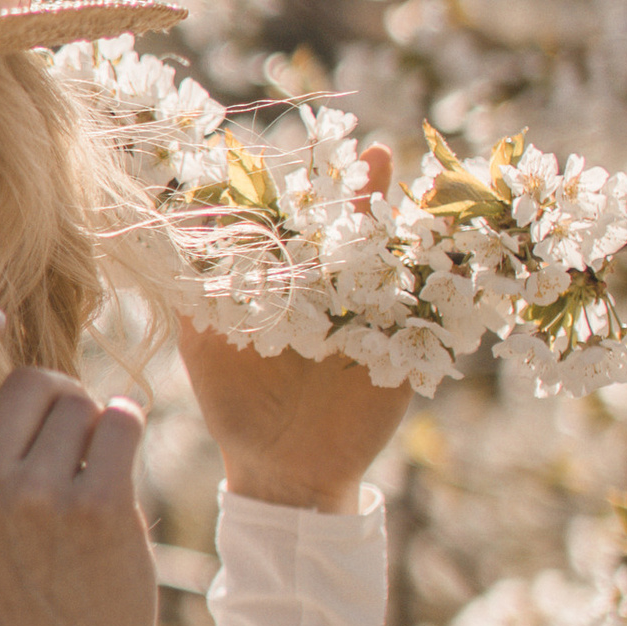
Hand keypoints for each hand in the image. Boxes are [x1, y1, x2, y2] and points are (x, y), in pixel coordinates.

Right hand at [0, 308, 156, 625]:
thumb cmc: (18, 570)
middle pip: (31, 379)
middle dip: (57, 400)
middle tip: (60, 454)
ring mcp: (36, 496)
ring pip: (81, 402)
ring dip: (93, 429)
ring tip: (82, 483)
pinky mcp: (97, 506)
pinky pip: (121, 421)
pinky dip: (127, 432)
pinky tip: (117, 472)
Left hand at [176, 140, 411, 512]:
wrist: (280, 469)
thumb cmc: (236, 404)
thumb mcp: (208, 349)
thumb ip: (198, 300)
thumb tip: (170, 247)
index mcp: (291, 283)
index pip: (301, 226)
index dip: (304, 192)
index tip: (315, 162)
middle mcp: (336, 292)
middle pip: (356, 233)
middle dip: (368, 194)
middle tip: (376, 156)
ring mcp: (374, 320)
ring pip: (398, 265)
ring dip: (413, 230)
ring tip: (433, 195)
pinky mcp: (405, 356)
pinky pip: (432, 320)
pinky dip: (447, 290)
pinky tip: (455, 262)